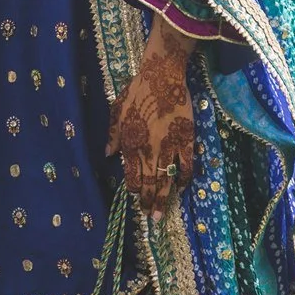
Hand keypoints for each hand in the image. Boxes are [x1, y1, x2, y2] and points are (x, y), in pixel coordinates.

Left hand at [106, 16, 195, 218]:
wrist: (162, 76)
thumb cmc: (137, 91)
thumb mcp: (117, 111)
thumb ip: (113, 135)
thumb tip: (108, 154)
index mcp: (130, 143)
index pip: (132, 176)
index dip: (135, 191)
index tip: (138, 202)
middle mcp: (148, 150)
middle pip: (150, 183)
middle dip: (150, 203)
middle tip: (152, 218)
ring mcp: (168, 147)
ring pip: (166, 179)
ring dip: (165, 198)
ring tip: (163, 213)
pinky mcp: (185, 140)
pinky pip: (186, 166)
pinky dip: (184, 179)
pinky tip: (182, 187)